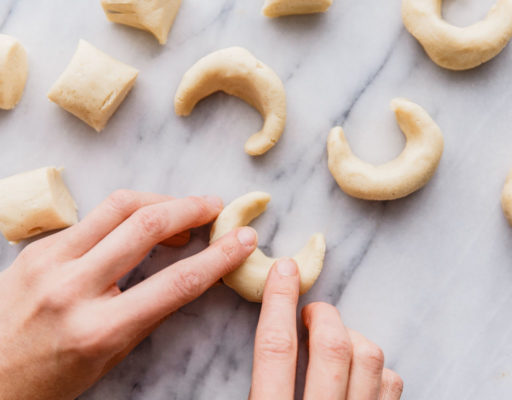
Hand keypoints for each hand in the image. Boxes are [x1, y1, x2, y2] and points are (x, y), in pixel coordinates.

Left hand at [0, 190, 257, 399]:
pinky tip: (140, 223)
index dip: (219, 256)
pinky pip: (92, 217)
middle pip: (146, 226)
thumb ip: (150, 312)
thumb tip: (189, 273)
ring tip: (184, 209)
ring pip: (117, 206)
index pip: (177, 283)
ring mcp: (49, 262)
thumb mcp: (110, 356)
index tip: (243, 239)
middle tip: (216, 207)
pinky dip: (126, 214)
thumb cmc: (50, 378)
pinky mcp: (37, 247)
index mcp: (99, 329)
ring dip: (160, 200)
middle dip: (191, 208)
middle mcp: (72, 288)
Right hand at [249, 259, 402, 399]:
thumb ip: (263, 383)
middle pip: (332, 347)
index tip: (284, 271)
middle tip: (313, 314)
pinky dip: (375, 367)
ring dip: (351, 338)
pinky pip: (390, 382)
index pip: (277, 349)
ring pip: (368, 358)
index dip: (279, 302)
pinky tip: (358, 372)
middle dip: (323, 316)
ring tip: (334, 343)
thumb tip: (276, 328)